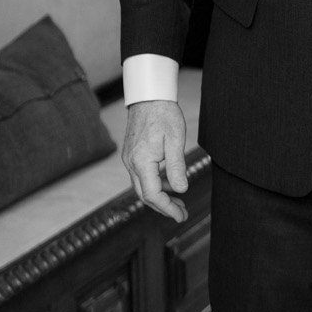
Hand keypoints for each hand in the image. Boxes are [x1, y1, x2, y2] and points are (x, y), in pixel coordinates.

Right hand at [122, 100, 189, 222]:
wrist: (148, 96)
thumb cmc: (164, 114)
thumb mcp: (175, 140)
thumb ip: (176, 167)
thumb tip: (181, 190)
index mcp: (141, 161)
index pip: (152, 194)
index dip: (167, 208)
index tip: (180, 215)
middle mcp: (131, 163)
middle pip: (144, 195)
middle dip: (163, 207)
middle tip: (182, 213)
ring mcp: (129, 159)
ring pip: (142, 186)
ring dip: (160, 196)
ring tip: (179, 201)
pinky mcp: (132, 154)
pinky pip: (142, 176)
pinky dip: (155, 184)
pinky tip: (169, 183)